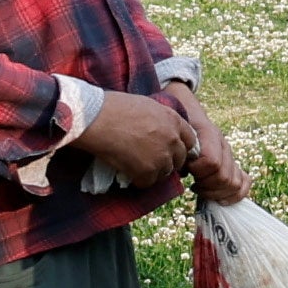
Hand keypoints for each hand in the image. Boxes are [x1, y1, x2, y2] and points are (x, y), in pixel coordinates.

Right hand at [69, 84, 196, 184]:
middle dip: (168, 161)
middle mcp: (173, 139)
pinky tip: (126, 170)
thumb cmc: (114, 106)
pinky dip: (137, 179)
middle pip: (180, 159)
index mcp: (174, 120)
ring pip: (164, 173)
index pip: (190, 139)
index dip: (180, 146)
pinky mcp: (148, 171)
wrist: (97, 118)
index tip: (171, 150)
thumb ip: (160, 119)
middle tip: (150, 160)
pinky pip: (147, 183)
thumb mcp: (146, 105)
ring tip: (135, 164)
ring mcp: (162, 157)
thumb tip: (160, 129)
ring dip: (152, 172)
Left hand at [177, 95, 251, 204]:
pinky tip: (219, 197)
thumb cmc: (178, 126)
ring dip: (217, 193)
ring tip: (202, 189)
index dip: (199, 171)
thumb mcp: (174, 132)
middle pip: (225, 177)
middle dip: (207, 187)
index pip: (212, 162)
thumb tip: (181, 171)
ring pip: (235, 183)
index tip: (188, 170)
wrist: (187, 112)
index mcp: (210, 135)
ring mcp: (231, 156)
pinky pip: (244, 182)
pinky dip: (235, 194)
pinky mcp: (234, 165)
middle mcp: (224, 146)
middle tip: (194, 185)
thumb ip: (177, 148)